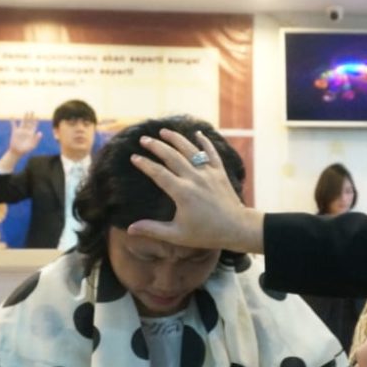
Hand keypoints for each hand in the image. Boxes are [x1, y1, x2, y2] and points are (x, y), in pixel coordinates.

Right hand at [7, 112, 42, 157]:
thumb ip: (36, 139)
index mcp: (31, 134)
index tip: (37, 116)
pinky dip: (13, 121)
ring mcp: (21, 131)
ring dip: (25, 117)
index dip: (36, 121)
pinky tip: (12, 116)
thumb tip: (40, 133)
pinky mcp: (15, 132)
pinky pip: (14, 125)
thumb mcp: (32, 145)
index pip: (34, 126)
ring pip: (23, 122)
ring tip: (26, 112)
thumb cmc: (26, 149)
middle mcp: (26, 131)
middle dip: (31, 117)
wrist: (17, 152)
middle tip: (32, 111)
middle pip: (29, 122)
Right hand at [128, 129, 263, 252]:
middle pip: (171, 156)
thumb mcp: (177, 235)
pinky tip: (197, 133)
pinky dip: (204, 142)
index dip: (145, 164)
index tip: (134, 157)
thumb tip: (130, 229)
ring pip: (190, 150)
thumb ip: (153, 229)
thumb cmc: (206, 233)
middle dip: (156, 146)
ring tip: (163, 131)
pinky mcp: (220, 172)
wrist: (237, 228)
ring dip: (176, 138)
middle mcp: (194, 178)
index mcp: (182, 192)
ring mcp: (208, 173)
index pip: (158, 173)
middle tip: (143, 139)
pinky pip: (211, 152)